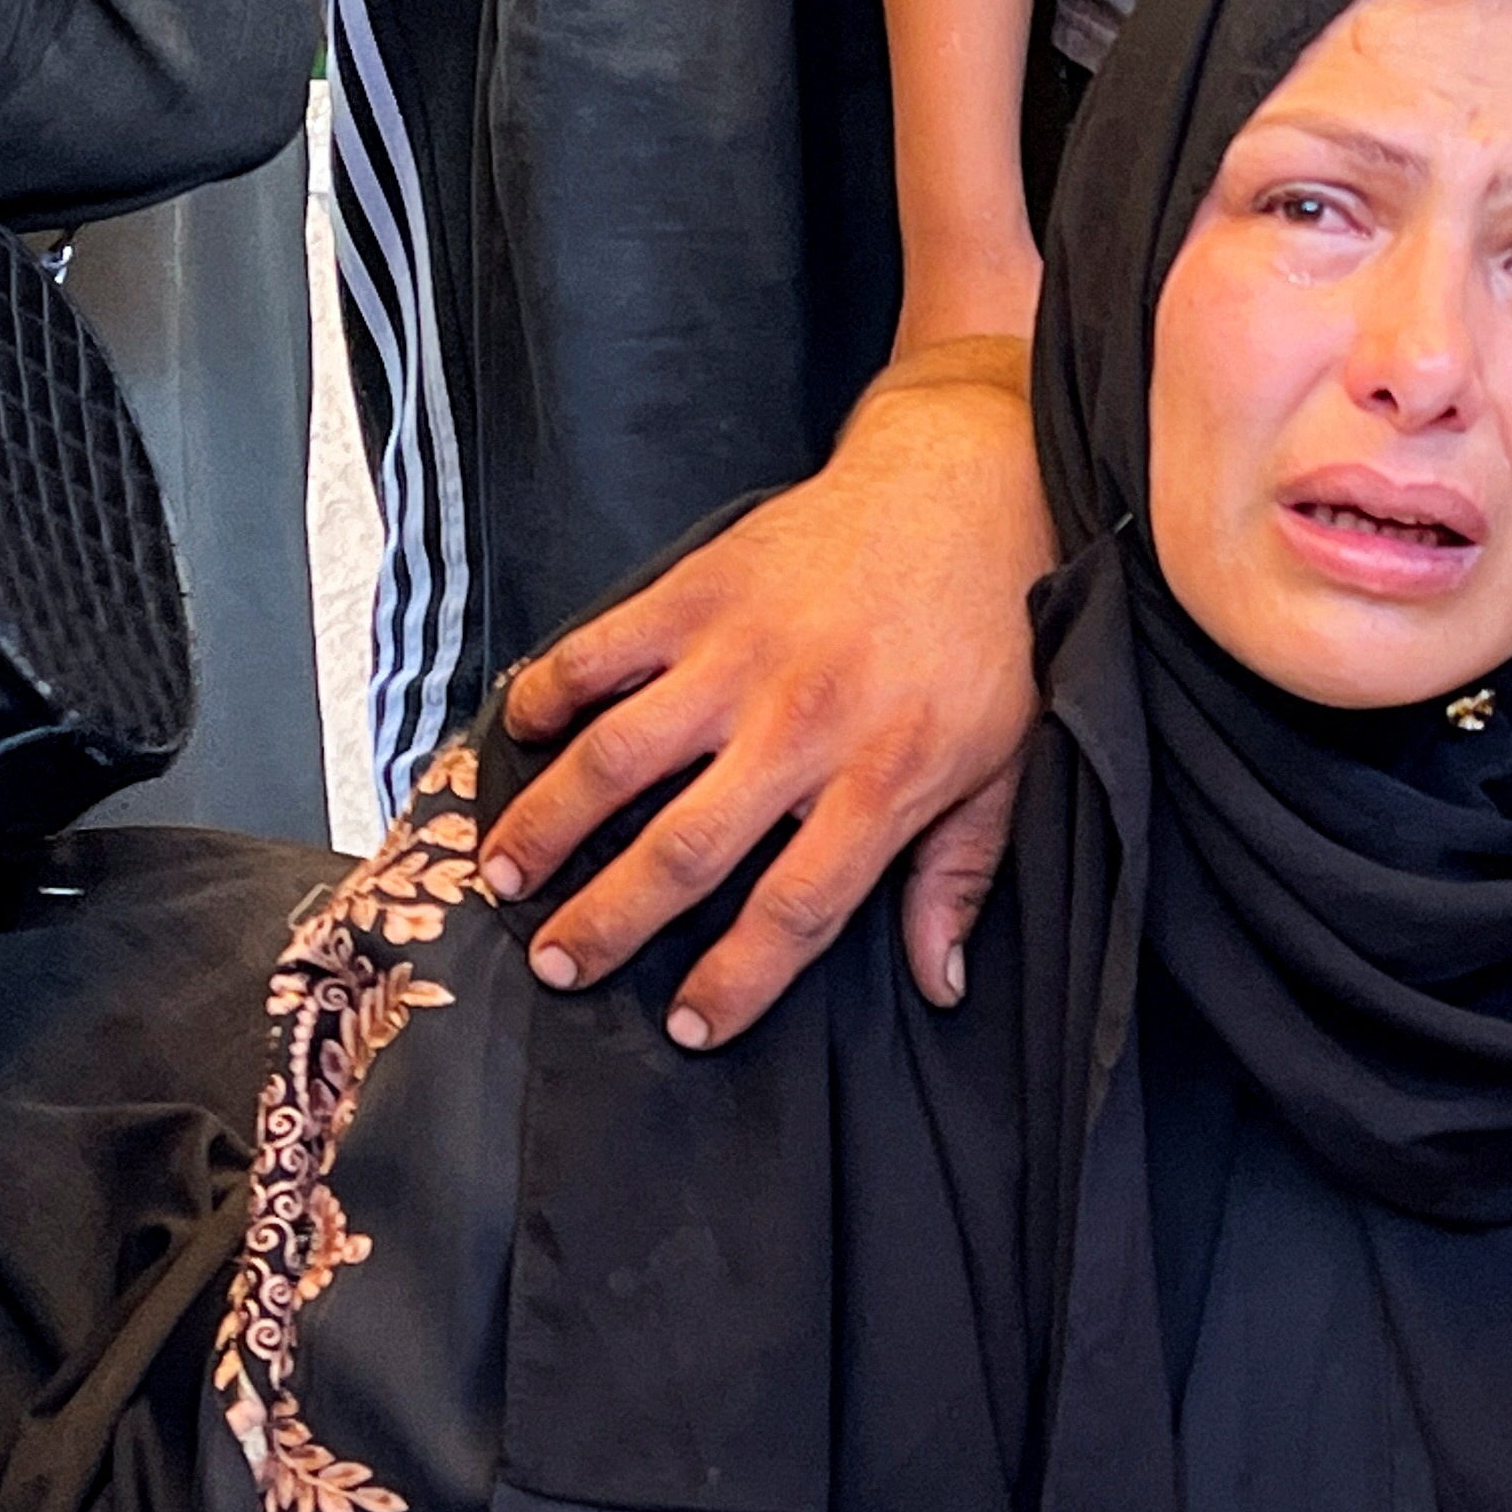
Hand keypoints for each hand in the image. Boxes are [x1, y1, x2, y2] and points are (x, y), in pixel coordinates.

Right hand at [478, 340, 1049, 1040]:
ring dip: (551, 822)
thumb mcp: (1007, 765)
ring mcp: (743, 653)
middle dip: (610, 921)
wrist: (975, 483)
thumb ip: (961, 876)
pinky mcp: (702, 587)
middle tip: (556, 968)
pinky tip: (513, 727)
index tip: (688, 1028)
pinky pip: (604, 646)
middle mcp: (803, 726)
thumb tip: (940, 985)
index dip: (736, 980)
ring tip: (503, 875)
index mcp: (885, 781)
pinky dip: (549, 686)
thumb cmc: (996, 637)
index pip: (796, 911)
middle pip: (685, 850)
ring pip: (620, 756)